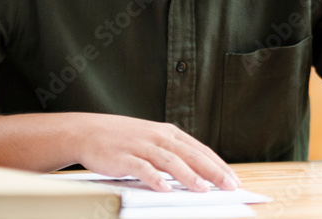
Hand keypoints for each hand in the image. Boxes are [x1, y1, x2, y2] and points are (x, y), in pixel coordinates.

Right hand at [71, 113, 240, 192]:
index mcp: (169, 133)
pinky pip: (142, 168)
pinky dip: (154, 178)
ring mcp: (142, 146)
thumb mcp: (153, 140)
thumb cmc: (124, 139)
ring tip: (203, 189)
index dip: (218, 165)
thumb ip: (173, 153)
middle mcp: (159, 137)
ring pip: (170, 161)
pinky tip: (165, 189)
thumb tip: (198, 172)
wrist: (88, 131)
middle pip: (191, 154)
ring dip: (188, 176)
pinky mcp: (124, 157)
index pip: (200, 150)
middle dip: (212, 171)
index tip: (233, 179)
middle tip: (229, 185)